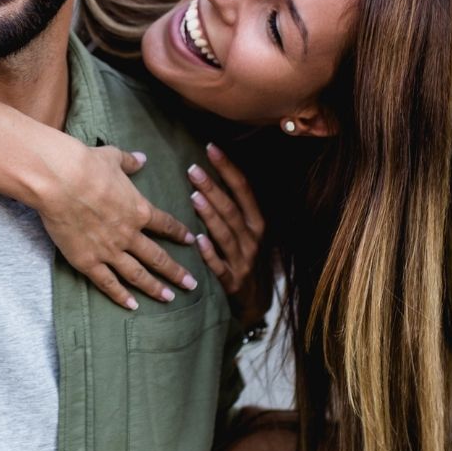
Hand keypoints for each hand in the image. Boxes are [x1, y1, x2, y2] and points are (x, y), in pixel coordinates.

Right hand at [37, 142, 197, 310]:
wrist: (60, 180)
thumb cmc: (86, 165)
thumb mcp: (113, 157)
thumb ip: (130, 162)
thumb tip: (141, 158)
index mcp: (138, 209)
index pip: (166, 225)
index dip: (180, 233)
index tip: (192, 241)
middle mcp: (129, 234)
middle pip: (158, 257)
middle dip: (176, 272)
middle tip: (192, 284)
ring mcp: (109, 250)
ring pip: (137, 274)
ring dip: (154, 287)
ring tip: (168, 298)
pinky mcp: (87, 261)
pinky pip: (107, 283)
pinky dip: (120, 296)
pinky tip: (132, 306)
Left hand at [187, 143, 269, 326]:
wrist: (257, 303)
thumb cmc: (247, 258)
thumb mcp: (250, 232)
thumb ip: (235, 207)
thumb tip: (213, 173)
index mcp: (258, 223)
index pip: (244, 190)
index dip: (228, 168)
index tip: (211, 148)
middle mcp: (253, 239)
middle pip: (232, 209)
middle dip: (213, 188)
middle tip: (193, 169)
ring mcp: (243, 261)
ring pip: (226, 234)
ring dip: (210, 215)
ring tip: (194, 196)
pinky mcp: (232, 281)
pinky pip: (220, 266)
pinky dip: (210, 253)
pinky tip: (198, 241)